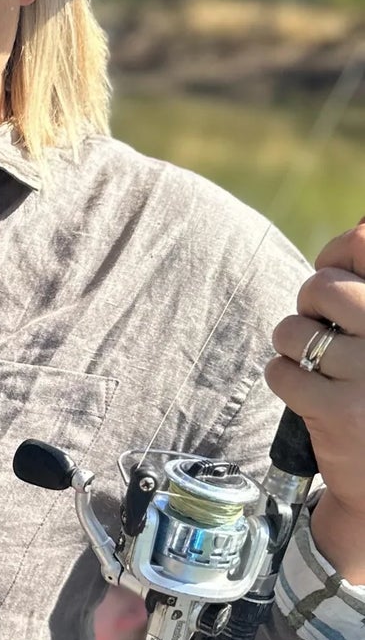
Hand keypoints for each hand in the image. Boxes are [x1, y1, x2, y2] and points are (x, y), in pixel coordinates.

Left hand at [267, 218, 364, 578]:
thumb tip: (360, 226)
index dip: (340, 257)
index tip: (340, 275)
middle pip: (322, 288)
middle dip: (310, 305)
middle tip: (324, 330)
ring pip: (295, 331)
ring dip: (294, 346)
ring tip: (321, 366)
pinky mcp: (341, 413)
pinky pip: (282, 372)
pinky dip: (285, 380)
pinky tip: (311, 395)